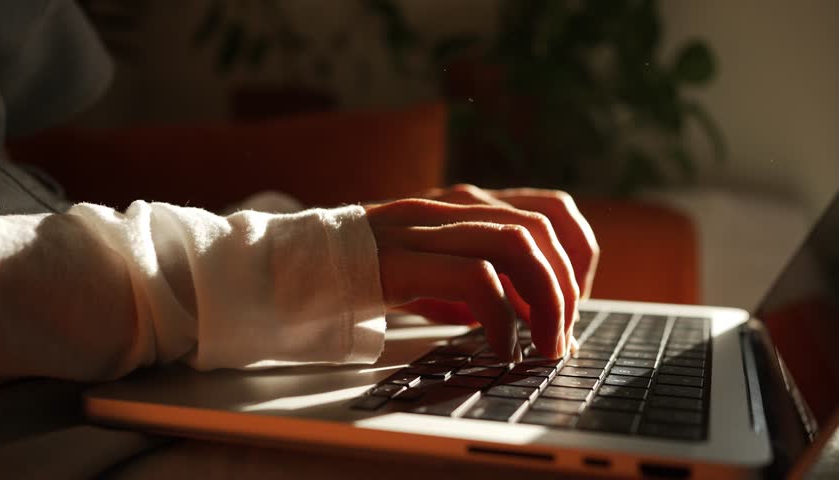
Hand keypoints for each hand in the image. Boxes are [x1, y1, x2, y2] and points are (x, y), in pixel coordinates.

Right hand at [366, 187, 597, 360]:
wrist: (286, 268)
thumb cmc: (360, 274)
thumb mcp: (430, 267)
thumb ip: (474, 276)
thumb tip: (527, 314)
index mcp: (464, 204)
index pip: (552, 209)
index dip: (577, 257)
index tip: (570, 305)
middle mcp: (451, 204)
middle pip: (544, 227)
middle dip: (567, 289)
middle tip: (561, 339)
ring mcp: (424, 226)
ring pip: (518, 243)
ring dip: (546, 302)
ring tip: (543, 347)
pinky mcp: (399, 257)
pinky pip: (473, 278)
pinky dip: (501, 318)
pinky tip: (498, 347)